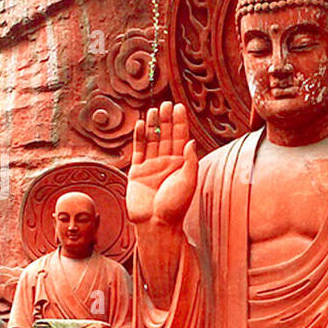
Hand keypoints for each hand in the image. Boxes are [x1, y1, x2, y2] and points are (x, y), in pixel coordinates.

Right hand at [126, 101, 198, 225]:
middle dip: (166, 120)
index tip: (179, 107)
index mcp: (181, 165)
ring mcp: (151, 167)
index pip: (181, 138)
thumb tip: (190, 141)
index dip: (180, 123)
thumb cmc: (175, 207)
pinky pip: (138, 151)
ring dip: (152, 125)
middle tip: (166, 103)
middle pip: (166, 136)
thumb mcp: (188, 182)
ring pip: (152, 141)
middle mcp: (166, 163)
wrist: (155, 223)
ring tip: (154, 109)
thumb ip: (190, 161)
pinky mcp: (137, 172)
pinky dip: (138, 138)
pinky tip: (140, 124)